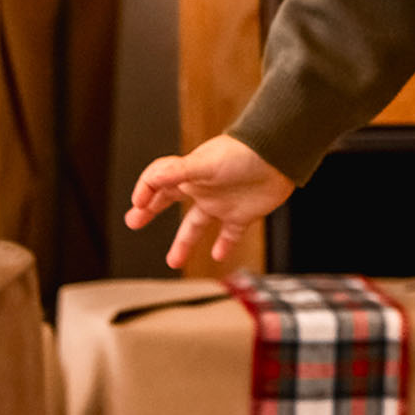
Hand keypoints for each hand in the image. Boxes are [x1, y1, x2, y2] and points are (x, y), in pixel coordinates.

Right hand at [124, 134, 294, 268]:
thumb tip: (150, 181)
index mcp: (190, 175)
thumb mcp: (204, 163)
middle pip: (170, 201)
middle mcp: (203, 189)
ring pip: (197, 225)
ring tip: (173, 261)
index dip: (145, 191)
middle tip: (133, 222)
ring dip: (184, 243)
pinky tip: (217, 256)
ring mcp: (222, 203)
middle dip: (150, 211)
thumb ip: (176, 172)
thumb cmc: (243, 153)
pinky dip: (223, 246)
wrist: (280, 155)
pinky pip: (230, 234)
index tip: (138, 205)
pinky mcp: (243, 214)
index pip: (158, 182)